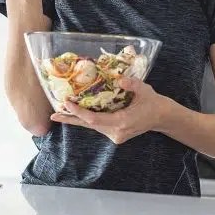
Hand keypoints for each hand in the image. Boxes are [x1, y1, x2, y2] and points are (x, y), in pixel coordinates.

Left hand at [50, 78, 169, 144]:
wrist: (161, 117)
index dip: (80, 113)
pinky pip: (97, 126)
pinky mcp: (115, 134)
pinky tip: (74, 115)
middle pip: (89, 125)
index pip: (95, 120)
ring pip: (92, 126)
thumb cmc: (153, 102)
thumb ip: (132, 85)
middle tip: (53, 115)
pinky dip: (86, 120)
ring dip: (77, 119)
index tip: (67, 104)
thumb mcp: (145, 90)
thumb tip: (119, 79)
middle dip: (71, 119)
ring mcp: (115, 135)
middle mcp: (116, 132)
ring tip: (59, 114)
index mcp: (122, 123)